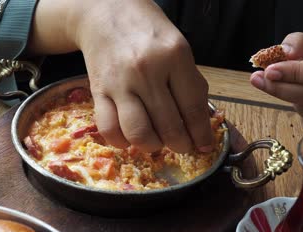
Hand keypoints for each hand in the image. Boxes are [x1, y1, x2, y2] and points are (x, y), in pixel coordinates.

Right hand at [27, 0, 212, 152]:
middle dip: (180, 145)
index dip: (201, 134)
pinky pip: (109, 129)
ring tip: (158, 142)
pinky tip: (130, 137)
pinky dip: (121, 142)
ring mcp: (120, 83)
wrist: (104, 11)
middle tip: (182, 146)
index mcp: (174, 56)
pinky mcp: (98, 91)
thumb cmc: (146, 30)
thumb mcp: (178, 47)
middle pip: (168, 126)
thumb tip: (199, 121)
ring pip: (138, 133)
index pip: (193, 108)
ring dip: (153, 146)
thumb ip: (189, 82)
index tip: (204, 146)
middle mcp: (147, 71)